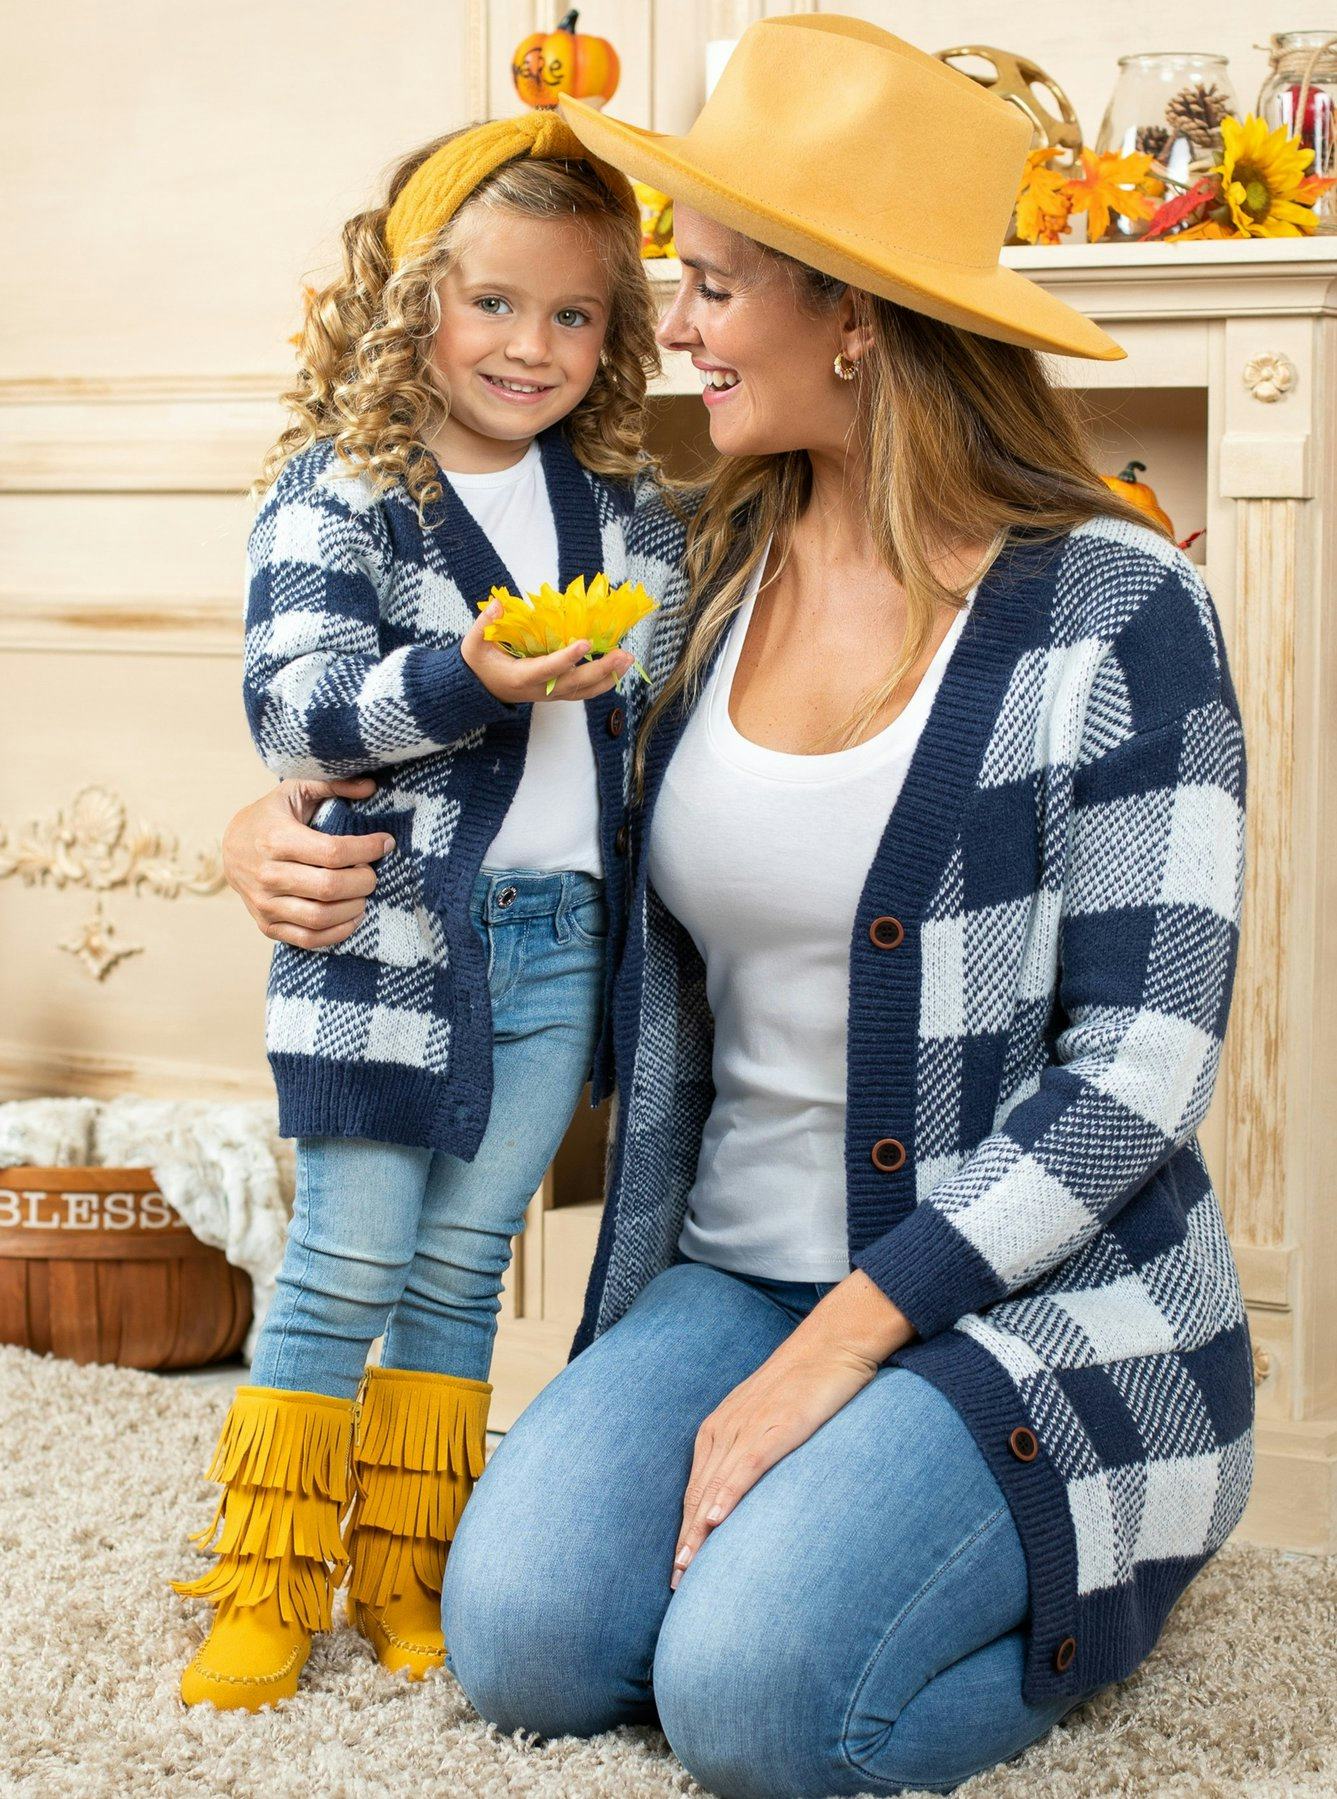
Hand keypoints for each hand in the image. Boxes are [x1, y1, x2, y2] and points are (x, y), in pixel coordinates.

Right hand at [222, 776, 391, 949]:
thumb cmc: (271, 817)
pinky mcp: (267, 925)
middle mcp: (267, 874)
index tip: (385, 843)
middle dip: (364, 881)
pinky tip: (352, 915)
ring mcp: (265, 903)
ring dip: (354, 907)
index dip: (367, 849)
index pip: (332, 852)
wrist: (231, 847)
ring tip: (363, 893)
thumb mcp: (295, 790)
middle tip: (372, 872)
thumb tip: (370, 787)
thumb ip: (332, 783)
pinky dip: (338, 933)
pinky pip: (308, 939)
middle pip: (329, 887)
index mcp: (276, 839)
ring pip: (320, 917)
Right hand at [461, 599, 633, 703]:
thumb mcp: (474, 644)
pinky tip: (619, 669)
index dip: (567, 658)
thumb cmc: (479, 664)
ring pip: (583, 691)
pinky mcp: (557, 693)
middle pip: (575, 683)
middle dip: (600, 670)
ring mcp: (550, 694)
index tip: (585, 642)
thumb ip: (483, 623)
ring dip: (608, 676)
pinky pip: (583, 692)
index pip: (548, 668)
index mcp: (520, 677)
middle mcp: (540, 690)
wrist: (480, 690)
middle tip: (622, 654)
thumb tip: (498, 603)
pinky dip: (603, 682)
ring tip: (628, 660)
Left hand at [671, 1272, 912, 1587]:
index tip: (678, 1569)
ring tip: (687, 1568)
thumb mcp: (771, 1420)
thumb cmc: (806, 1382)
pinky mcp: (776, 1426)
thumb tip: (751, 1490)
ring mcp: (749, 1427)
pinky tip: (718, 1520)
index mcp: (720, 1429)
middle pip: (698, 1494)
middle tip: (675, 1584)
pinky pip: (746, 1466)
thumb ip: (755, 1451)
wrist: (833, 1342)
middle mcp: (725, 1429)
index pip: (697, 1489)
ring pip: (716, 1486)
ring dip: (699, 1530)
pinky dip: (729, 1494)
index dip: (686, 1530)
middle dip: (685, 1540)